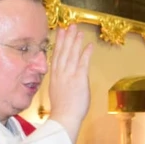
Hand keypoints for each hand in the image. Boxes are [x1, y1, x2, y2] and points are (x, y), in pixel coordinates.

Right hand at [47, 25, 94, 140]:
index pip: (56, 56)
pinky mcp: (79, 79)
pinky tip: (89, 45)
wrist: (64, 118)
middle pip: (63, 52)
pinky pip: (83, 63)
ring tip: (79, 31)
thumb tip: (64, 79)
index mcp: (55, 77)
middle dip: (67, 38)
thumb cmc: (62, 110)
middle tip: (70, 26)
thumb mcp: (57, 92)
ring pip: (72, 55)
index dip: (58, 43)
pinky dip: (86, 54)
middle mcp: (60, 74)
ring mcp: (69, 76)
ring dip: (76, 42)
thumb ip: (61, 83)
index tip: (60, 32)